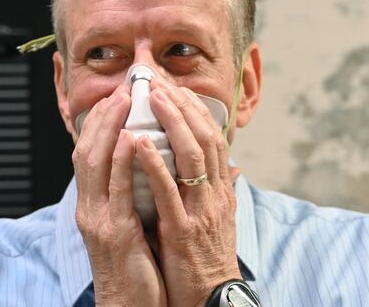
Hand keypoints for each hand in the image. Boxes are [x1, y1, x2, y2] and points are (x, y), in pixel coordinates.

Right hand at [72, 84, 166, 306]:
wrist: (130, 306)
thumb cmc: (136, 267)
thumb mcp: (130, 225)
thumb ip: (134, 195)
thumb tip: (149, 166)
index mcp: (95, 205)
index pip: (90, 154)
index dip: (102, 124)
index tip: (118, 98)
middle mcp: (90, 208)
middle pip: (88, 151)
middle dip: (104, 117)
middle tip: (121, 90)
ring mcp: (99, 220)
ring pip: (96, 164)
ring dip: (110, 129)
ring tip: (125, 101)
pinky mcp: (114, 233)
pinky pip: (118, 191)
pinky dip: (124, 161)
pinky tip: (134, 139)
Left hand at [136, 78, 241, 306]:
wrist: (212, 297)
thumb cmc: (210, 256)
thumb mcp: (222, 219)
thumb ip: (222, 188)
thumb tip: (230, 166)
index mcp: (221, 190)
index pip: (214, 138)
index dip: (196, 110)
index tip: (177, 89)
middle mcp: (215, 194)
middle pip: (205, 138)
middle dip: (183, 106)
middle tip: (161, 83)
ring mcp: (201, 210)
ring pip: (191, 155)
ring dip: (172, 123)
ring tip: (152, 98)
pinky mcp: (182, 229)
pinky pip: (168, 190)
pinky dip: (154, 163)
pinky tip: (137, 142)